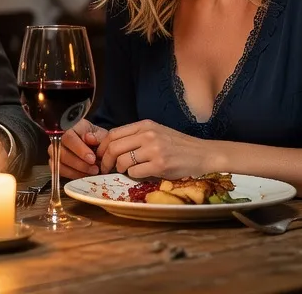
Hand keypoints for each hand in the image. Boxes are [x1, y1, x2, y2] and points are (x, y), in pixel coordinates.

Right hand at [59, 119, 104, 178]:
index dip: (79, 150)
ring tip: (91, 172)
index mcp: (70, 127)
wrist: (95, 146)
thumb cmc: (97, 139)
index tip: (92, 158)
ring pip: (59, 163)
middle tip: (94, 168)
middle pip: (61, 152)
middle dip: (79, 163)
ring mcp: (54, 151)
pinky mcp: (55, 163)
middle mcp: (59, 138)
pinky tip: (84, 174)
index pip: (68, 137)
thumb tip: (89, 138)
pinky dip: (73, 175)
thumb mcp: (102, 135)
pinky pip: (59, 171)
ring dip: (77, 171)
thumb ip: (97, 136)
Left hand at [96, 120, 217, 179]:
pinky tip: (140, 174)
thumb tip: (110, 146)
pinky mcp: (160, 165)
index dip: (102, 147)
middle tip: (105, 168)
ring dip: (120, 169)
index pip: (113, 134)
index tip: (100, 156)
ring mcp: (154, 150)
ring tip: (125, 171)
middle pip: (113, 148)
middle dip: (105, 161)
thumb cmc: (177, 145)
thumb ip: (136, 136)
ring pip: (122, 161)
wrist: (201, 153)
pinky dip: (133, 176)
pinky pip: (135, 173)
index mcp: (145, 125)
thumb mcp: (156, 132)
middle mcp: (148, 135)